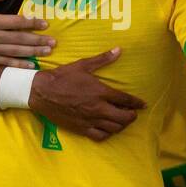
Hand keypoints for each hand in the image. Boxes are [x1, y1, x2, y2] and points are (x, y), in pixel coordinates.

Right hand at [0, 0, 54, 65]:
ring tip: (47, 51)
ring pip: (16, 51)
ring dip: (33, 52)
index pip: (17, 22)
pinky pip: (5, 63)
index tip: (45, 24)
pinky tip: (31, 65)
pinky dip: (19, 64)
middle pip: (20, 38)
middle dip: (38, 40)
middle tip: (53, 42)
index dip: (32, 23)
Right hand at [30, 48, 145, 140]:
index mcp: (101, 92)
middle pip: (123, 117)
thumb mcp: (83, 65)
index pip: (125, 100)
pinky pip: (100, 135)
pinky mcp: (81, 128)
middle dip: (132, 116)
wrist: (42, 92)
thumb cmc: (62, 77)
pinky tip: (108, 129)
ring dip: (122, 125)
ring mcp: (90, 119)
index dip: (137, 103)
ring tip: (122, 120)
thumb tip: (118, 50)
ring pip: (114, 128)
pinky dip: (108, 134)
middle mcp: (98, 108)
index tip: (142, 104)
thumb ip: (102, 59)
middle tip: (133, 113)